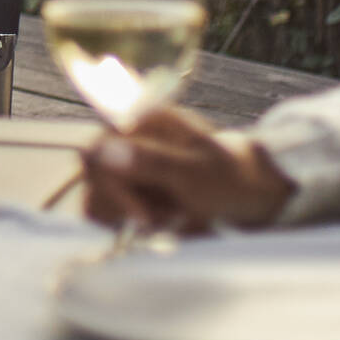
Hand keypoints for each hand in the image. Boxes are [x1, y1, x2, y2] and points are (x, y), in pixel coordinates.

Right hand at [79, 107, 293, 233]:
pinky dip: (130, 220)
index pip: (93, 153)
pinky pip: (106, 208)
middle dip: (125, 205)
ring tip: (169, 214)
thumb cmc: (227, 178)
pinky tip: (160, 217)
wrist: (248, 190)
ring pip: (95, 197)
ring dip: (129, 215)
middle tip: (166, 215)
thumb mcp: (194, 173)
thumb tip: (106, 150)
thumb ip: (151, 160)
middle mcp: (123, 135)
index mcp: (138, 119)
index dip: (112, 188)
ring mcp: (122, 158)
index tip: (145, 216)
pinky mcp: (124, 182)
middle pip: (92, 177)